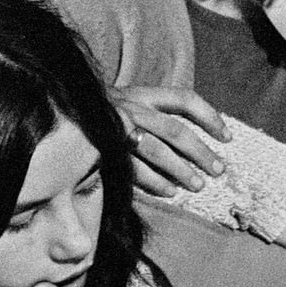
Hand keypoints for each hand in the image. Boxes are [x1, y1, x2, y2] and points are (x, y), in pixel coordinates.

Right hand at [111, 85, 229, 197]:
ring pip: (157, 151)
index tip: (227, 137)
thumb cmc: (103, 113)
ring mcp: (118, 129)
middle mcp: (133, 109)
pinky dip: (155, 182)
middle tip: (219, 170)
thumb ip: (155, 112)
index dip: (209, 116)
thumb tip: (192, 140)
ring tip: (199, 185)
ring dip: (181, 170)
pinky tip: (170, 192)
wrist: (58, 114)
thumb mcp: (128, 101)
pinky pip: (136, 169)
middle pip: (175, 130)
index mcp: (143, 95)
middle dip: (200, 151)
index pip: (184, 100)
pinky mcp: (107, 150)